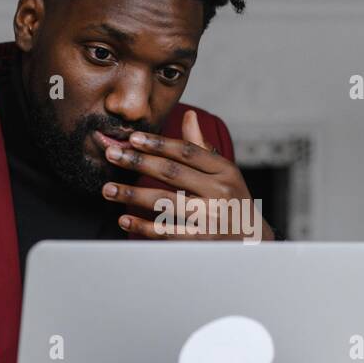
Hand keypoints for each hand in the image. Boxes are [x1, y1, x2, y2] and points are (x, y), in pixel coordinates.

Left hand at [99, 109, 275, 240]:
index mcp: (225, 171)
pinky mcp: (201, 241)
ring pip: (164, 202)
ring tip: (108, 189)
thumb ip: (203, 149)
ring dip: (132, 194)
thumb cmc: (234, 204)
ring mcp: (210, 218)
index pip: (187, 152)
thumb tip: (189, 117)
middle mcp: (219, 192)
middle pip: (172, 173)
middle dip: (138, 162)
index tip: (132, 138)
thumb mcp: (226, 174)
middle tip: (112, 155)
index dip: (158, 144)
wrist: (255, 244)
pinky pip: (166, 232)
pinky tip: (124, 219)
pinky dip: (142, 226)